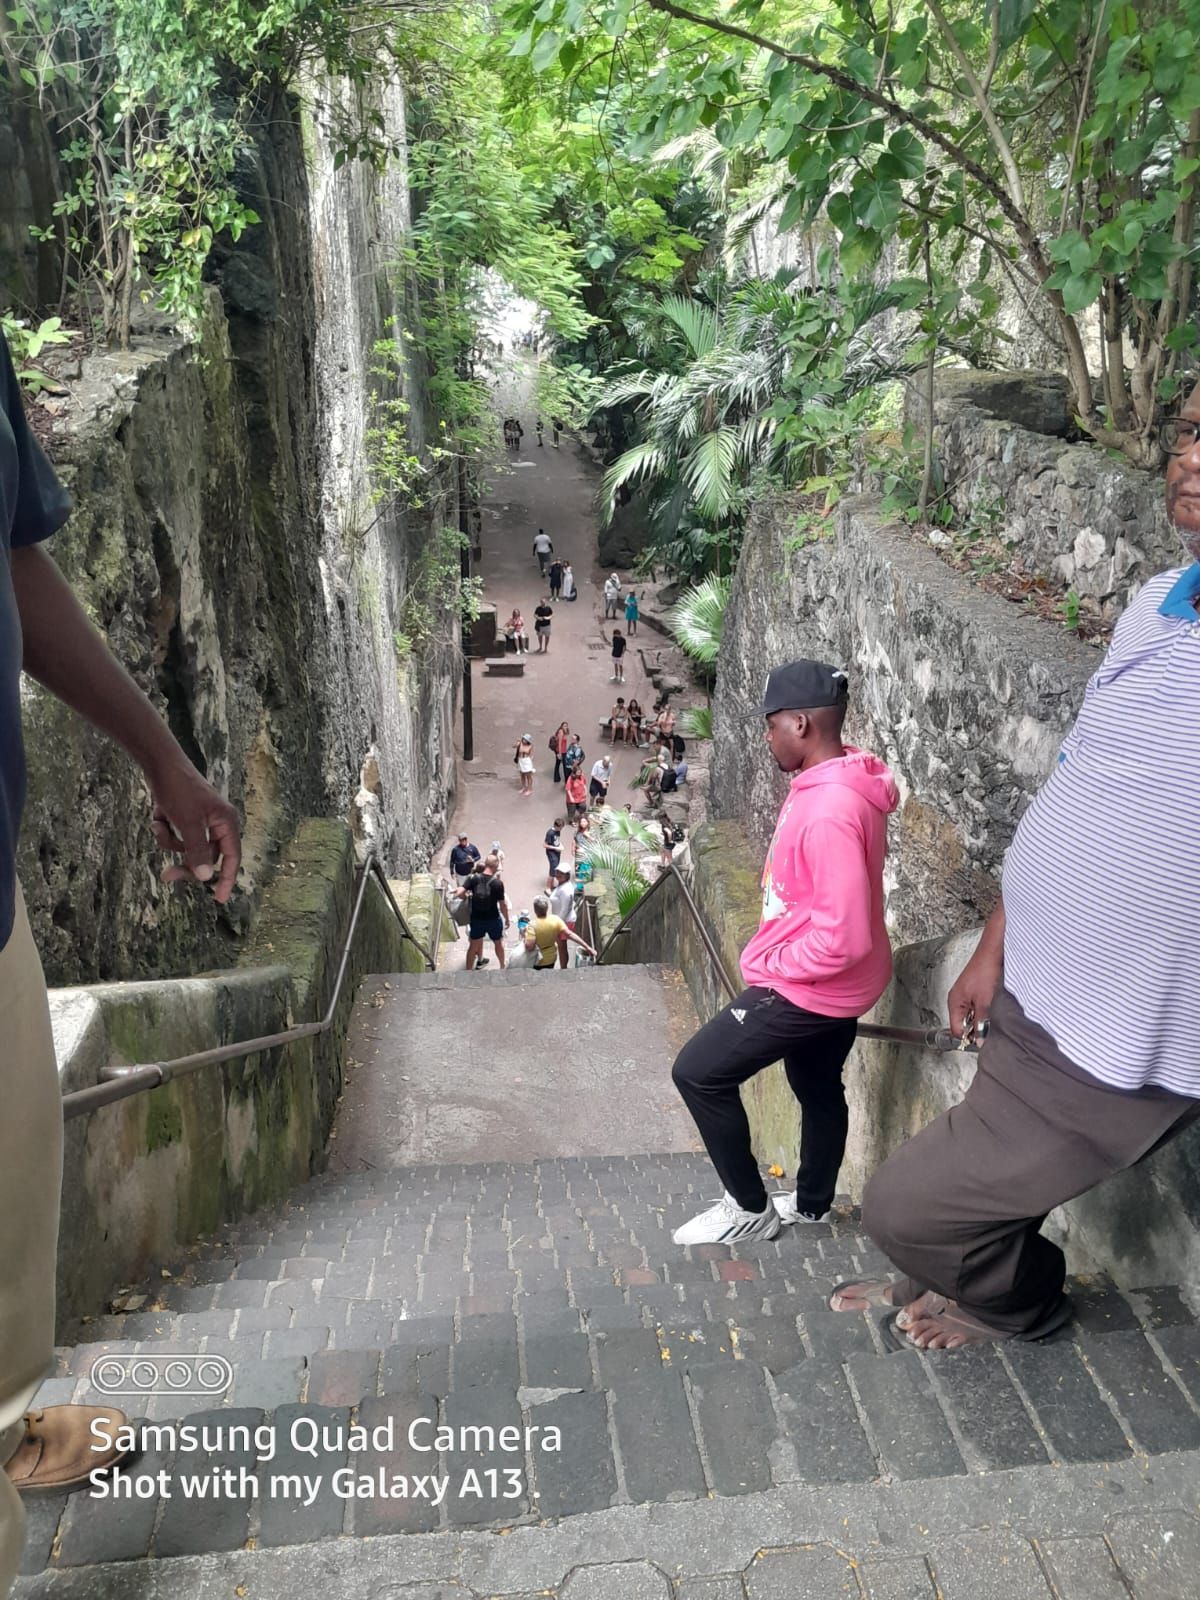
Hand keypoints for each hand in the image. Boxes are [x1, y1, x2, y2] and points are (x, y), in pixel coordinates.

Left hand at [147, 759, 241, 903]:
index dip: (227, 878)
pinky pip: (176, 835)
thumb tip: (207, 877)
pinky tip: (158, 814)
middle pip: (205, 856)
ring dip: (169, 840)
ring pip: (187, 846)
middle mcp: (217, 822)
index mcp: (226, 822)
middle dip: (185, 861)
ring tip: (159, 824)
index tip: (219, 899)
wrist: (159, 763)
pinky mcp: (185, 817)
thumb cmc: (178, 790)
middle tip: (167, 875)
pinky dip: (164, 829)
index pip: (231, 856)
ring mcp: (200, 820)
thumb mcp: (188, 823)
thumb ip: (198, 851)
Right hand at [947, 943, 1002, 1037]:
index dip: (968, 1038)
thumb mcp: (985, 1002)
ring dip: (981, 1018)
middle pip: (963, 1023)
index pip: (956, 1029)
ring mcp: (965, 994)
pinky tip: (993, 1006)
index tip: (981, 1042)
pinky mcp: (974, 990)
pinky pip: (976, 1007)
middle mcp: (957, 999)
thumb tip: (980, 1040)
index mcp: (954, 1002)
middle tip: (989, 1027)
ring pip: (971, 1015)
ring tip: (992, 1013)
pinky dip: (984, 1010)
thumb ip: (981, 1023)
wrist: (993, 952)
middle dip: (976, 1028)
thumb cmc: (985, 970)